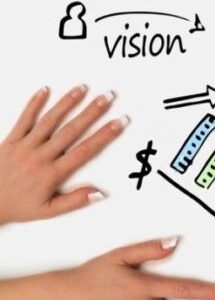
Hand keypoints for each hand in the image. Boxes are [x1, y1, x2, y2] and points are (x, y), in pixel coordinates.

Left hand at [0, 85, 124, 224]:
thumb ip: (74, 201)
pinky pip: (23, 119)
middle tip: (107, 97)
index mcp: (52, 173)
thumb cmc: (16, 206)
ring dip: (67, 103)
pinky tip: (44, 90)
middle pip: (71, 130)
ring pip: (50, 121)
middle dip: (92, 112)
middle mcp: (40, 156)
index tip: (119, 122)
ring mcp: (24, 146)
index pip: (85, 150)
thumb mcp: (48, 211)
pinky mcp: (10, 140)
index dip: (105, 135)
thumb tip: (99, 193)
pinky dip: (33, 104)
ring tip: (82, 89)